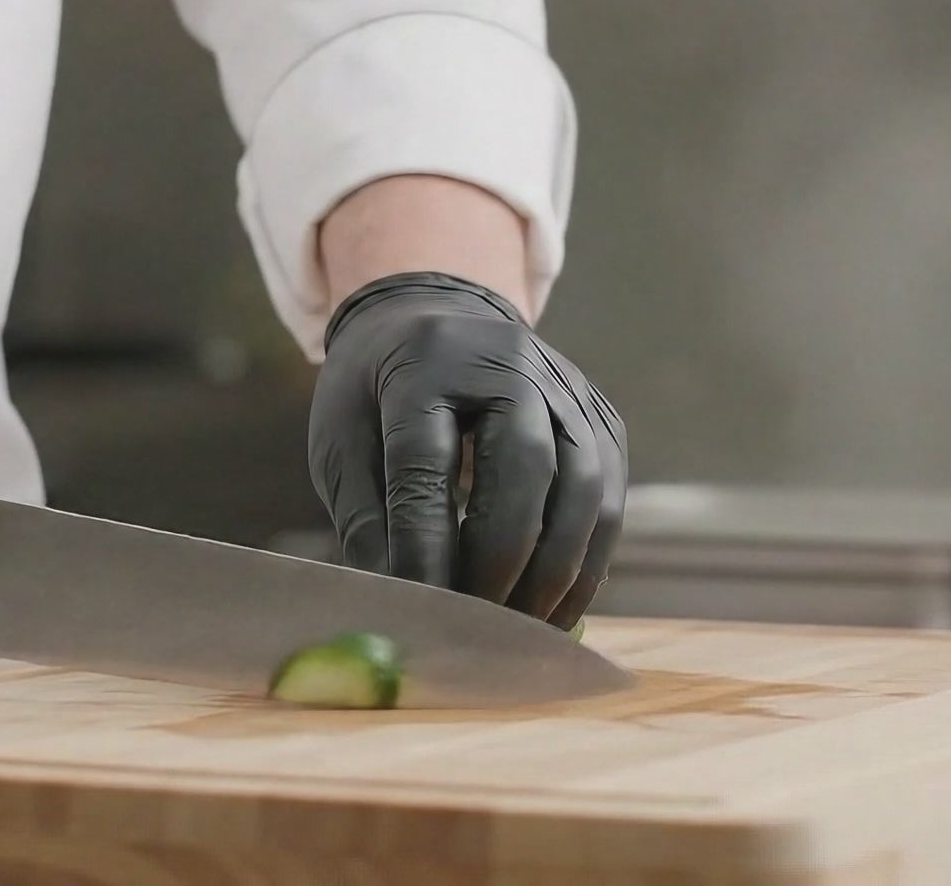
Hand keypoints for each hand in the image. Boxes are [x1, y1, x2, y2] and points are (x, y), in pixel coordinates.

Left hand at [308, 271, 625, 628]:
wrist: (431, 320)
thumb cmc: (375, 395)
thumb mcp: (342, 444)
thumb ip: (368, 521)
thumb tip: (402, 606)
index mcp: (425, 362)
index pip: (427, 460)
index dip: (424, 541)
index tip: (420, 607)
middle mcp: (508, 360)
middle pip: (524, 465)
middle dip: (504, 558)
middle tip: (480, 625)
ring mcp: (566, 384)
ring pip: (583, 485)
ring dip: (557, 571)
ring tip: (521, 629)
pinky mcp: (601, 415)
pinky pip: (608, 495)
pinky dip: (587, 561)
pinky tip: (556, 605)